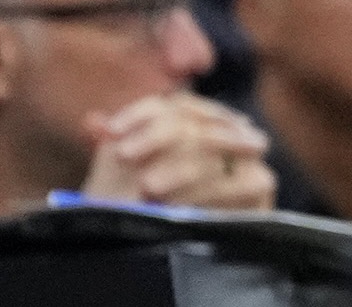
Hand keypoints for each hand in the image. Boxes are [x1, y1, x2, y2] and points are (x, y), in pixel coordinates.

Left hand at [81, 93, 274, 210]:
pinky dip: (213, 192)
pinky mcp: (260, 184)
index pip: (171, 104)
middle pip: (194, 119)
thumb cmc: (142, 208)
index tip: (111, 133)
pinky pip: (243, 181)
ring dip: (180, 167)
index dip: (139, 114)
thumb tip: (91, 122)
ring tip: (148, 188)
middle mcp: (222, 129)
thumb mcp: (122, 175)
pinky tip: (185, 206)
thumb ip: (112, 145)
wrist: (161, 247)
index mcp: (192, 120)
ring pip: (216, 147)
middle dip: (156, 136)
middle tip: (124, 157)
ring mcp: (245, 154)